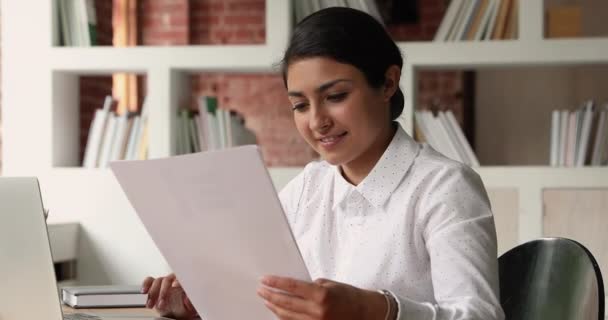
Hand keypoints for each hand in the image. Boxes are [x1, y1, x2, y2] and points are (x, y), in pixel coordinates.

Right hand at [141, 273, 197, 318]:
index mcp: (184, 284)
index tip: (174, 286)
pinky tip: (144, 291)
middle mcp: (173, 281)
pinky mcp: (155, 286)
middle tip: (162, 303)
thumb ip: (190, 302)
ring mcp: (164, 283)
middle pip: (167, 280)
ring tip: (151, 304)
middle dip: (163, 292)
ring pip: (157, 281)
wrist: (177, 313)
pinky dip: (145, 285)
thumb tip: (188, 298)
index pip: (181, 278)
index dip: (178, 281)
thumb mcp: (190, 307)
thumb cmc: (185, 308)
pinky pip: (149, 281)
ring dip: (153, 293)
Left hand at [257, 276, 387, 319]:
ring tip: (267, 300)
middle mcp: (317, 311)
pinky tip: (279, 312)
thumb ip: (310, 286)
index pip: (291, 287)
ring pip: (287, 316)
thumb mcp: (329, 284)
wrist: (364, 313)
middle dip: (270, 296)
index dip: (276, 282)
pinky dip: (285, 318)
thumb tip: (291, 287)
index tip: (265, 279)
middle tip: (261, 290)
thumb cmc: (348, 296)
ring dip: (275, 307)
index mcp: (321, 295)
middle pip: (286, 303)